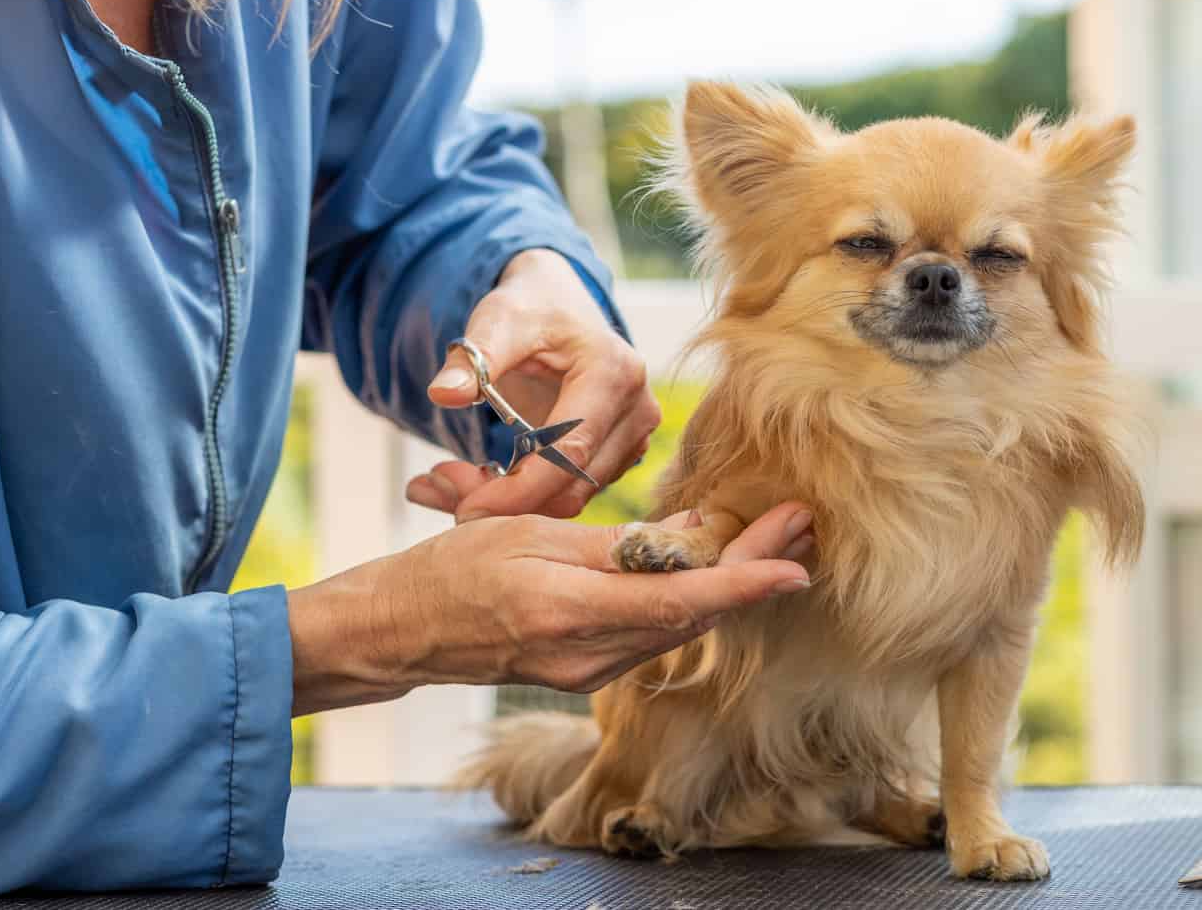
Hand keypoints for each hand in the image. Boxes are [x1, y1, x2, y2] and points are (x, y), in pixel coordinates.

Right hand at [285, 503, 814, 714]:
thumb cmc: (453, 569)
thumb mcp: (532, 533)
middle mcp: (585, 655)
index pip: (676, 601)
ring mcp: (585, 673)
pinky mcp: (582, 674)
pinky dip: (687, 601)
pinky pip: (650, 635)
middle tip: (801, 527)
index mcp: (567, 611)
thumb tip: (693, 530)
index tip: (793, 568)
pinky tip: (712, 566)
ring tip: (777, 540)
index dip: (741, 585)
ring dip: (729, 585)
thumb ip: (616, 543)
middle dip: (753, 571)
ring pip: (676, 627)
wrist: (399, 632)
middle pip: (691, 616)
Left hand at [410, 248, 660, 520]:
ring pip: (570, 498)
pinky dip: (523, 499)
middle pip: (572, 485)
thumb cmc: (532, 309)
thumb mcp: (499, 321)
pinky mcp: (619, 455)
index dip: (517, 492)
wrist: (558, 306)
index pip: (568, 452)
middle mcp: (637, 411)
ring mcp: (633, 438)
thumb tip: (444, 394)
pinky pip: (570, 493)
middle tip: (439, 489)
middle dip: (504, 501)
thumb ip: (473, 357)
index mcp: (613, 373)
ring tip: (448, 482)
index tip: (463, 508)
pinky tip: (477, 481)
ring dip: (510, 505)